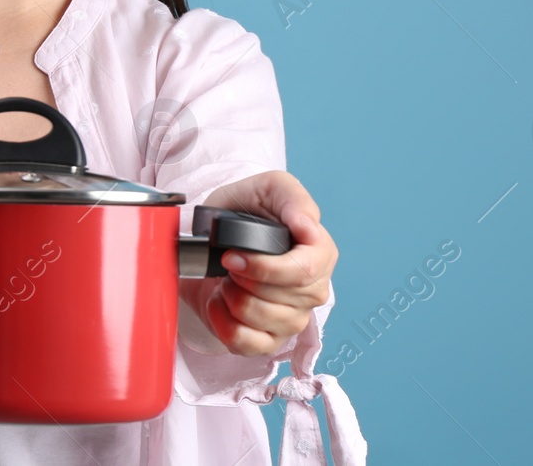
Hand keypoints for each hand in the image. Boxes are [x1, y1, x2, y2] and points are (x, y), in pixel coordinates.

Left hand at [179, 170, 337, 356]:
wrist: (212, 235)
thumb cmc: (245, 209)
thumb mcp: (269, 188)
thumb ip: (293, 200)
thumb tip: (309, 227)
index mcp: (320, 253)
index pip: (305, 272)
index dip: (266, 268)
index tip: (232, 255)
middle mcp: (313, 289)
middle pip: (282, 299)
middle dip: (243, 279)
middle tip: (226, 261)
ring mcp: (293, 317)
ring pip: (264, 321)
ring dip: (232, 298)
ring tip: (225, 279)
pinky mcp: (269, 340)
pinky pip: (249, 345)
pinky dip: (223, 324)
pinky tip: (218, 302)